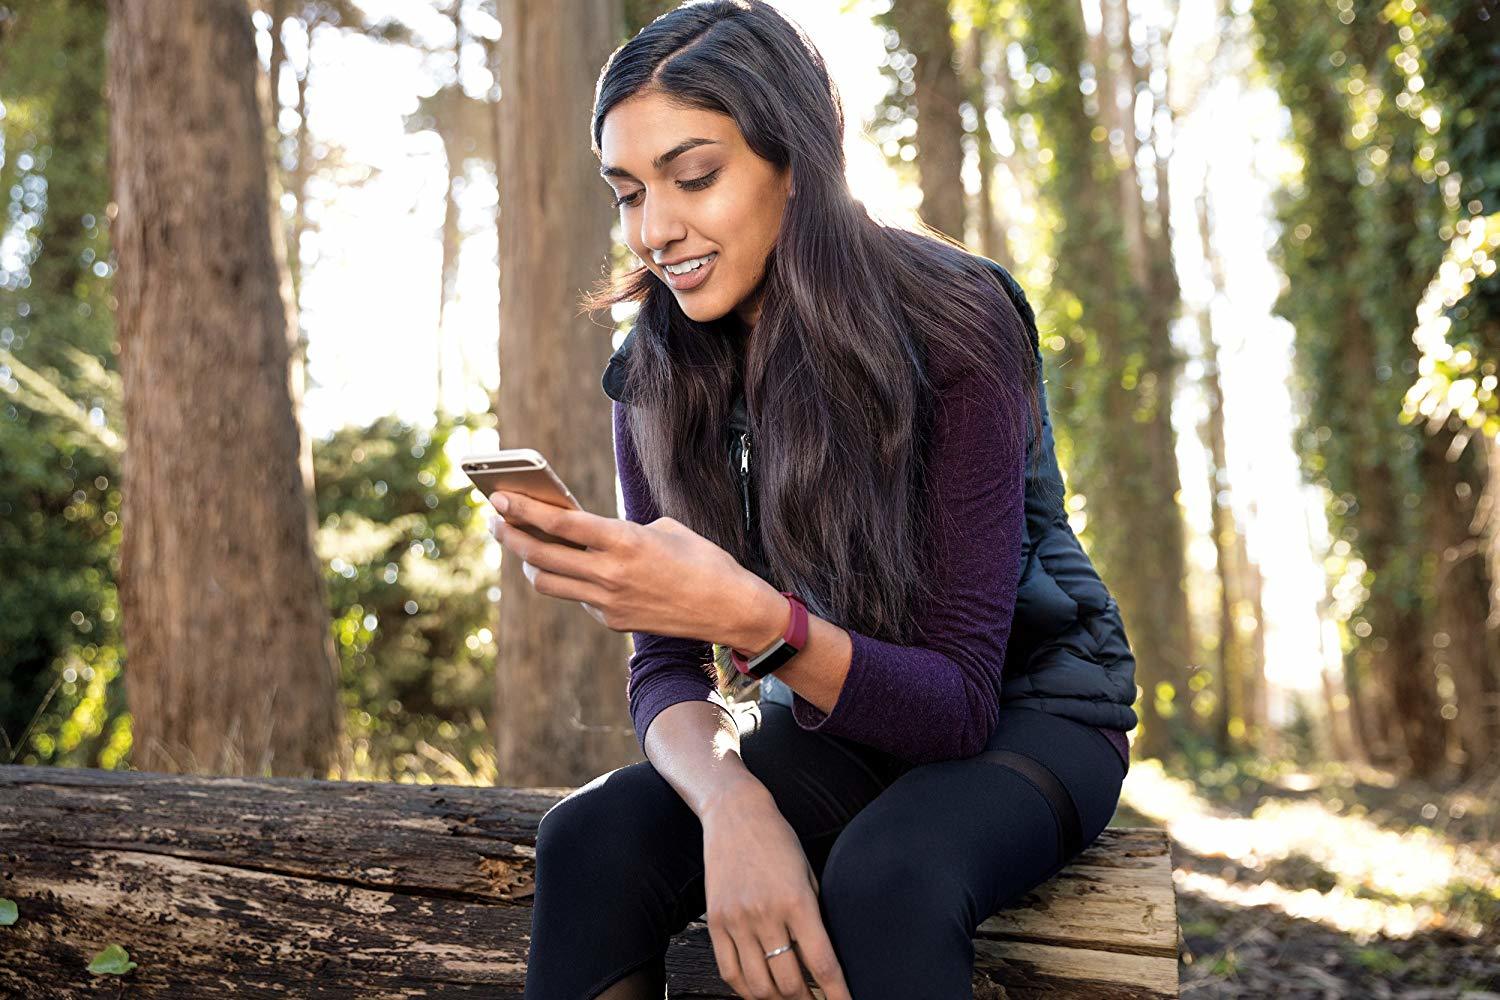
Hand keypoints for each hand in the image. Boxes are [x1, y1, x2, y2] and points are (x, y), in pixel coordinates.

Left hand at [488, 489, 754, 640]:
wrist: (729, 607)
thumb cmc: (702, 559)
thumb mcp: (664, 529)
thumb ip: (621, 531)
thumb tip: (588, 533)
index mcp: (624, 540)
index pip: (560, 524)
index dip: (523, 510)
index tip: (498, 499)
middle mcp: (610, 573)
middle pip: (540, 556)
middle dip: (511, 536)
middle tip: (495, 522)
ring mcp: (608, 602)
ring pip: (548, 583)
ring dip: (531, 563)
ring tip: (524, 546)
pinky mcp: (612, 621)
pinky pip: (577, 598)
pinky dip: (570, 582)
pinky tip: (572, 570)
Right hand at [700, 787, 851, 999]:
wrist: (736, 814)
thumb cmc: (778, 840)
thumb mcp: (808, 873)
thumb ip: (814, 915)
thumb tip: (822, 958)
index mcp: (797, 901)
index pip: (822, 963)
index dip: (837, 994)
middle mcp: (766, 914)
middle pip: (789, 983)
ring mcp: (737, 920)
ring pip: (759, 985)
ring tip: (790, 999)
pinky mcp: (716, 922)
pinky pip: (729, 972)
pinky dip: (746, 991)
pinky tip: (759, 991)